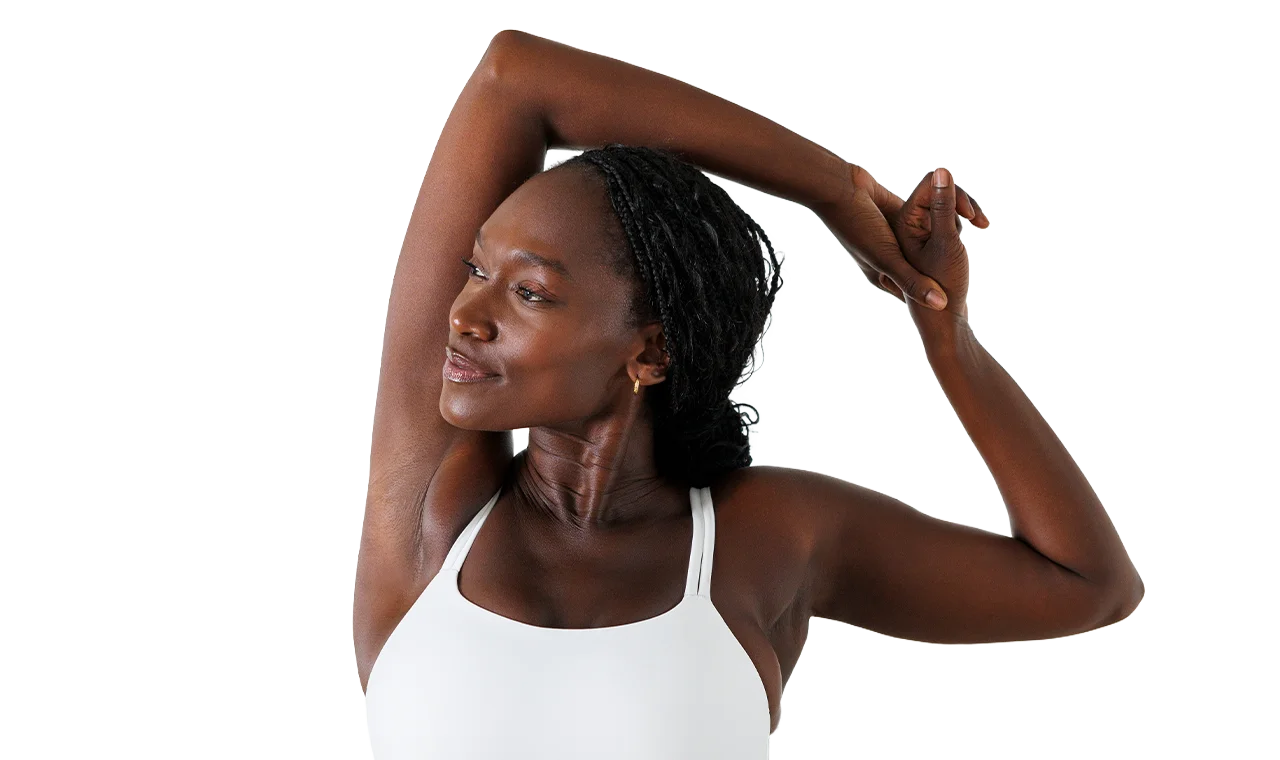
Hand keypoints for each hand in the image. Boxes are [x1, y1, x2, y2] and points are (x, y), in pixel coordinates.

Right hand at [815, 162, 986, 311]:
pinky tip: (956, 218)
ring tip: (963, 244)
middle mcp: (890, 256)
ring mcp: (894, 235)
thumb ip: (913, 280)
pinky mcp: (898, 212)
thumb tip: (942, 306)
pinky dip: (939, 216)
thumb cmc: (858, 227)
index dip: (935, 297)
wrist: (838, 190)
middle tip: (964, 272)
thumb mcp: (888, 259)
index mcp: (882, 274)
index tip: (956, 304)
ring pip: (928, 239)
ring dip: (944, 237)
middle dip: (944, 265)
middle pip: (924, 264)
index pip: (915, 292)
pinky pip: (926, 218)